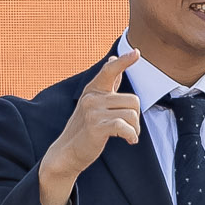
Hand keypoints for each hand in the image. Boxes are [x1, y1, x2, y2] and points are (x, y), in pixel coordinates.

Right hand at [37, 50, 140, 204]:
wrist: (67, 152)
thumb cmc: (85, 127)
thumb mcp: (94, 103)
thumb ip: (106, 83)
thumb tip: (113, 59)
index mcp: (93, 90)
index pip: (109, 71)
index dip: (124, 61)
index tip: (137, 52)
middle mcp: (91, 97)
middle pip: (134, 101)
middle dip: (136, 118)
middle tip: (129, 128)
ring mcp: (92, 112)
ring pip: (132, 115)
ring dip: (135, 129)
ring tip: (126, 135)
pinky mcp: (96, 127)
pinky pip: (125, 126)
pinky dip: (131, 136)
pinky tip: (128, 141)